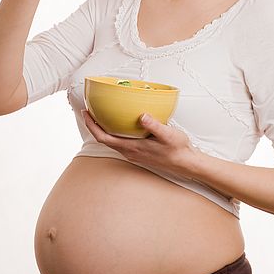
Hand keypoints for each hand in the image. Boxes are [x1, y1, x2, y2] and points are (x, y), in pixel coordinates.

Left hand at [81, 110, 199, 176]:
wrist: (186, 164)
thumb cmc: (178, 150)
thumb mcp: (168, 135)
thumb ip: (155, 125)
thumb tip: (142, 116)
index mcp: (133, 147)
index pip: (104, 138)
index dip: (92, 126)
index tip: (86, 113)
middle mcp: (130, 152)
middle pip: (104, 139)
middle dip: (94, 125)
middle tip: (89, 110)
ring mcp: (134, 153)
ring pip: (112, 141)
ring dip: (103, 129)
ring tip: (101, 114)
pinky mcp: (139, 152)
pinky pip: (121, 142)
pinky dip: (114, 132)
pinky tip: (120, 124)